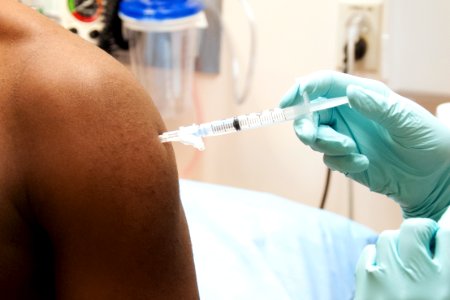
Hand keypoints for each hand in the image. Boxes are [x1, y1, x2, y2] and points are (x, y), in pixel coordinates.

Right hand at [280, 70, 449, 219]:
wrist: (433, 177)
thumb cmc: (427, 140)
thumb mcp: (407, 120)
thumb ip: (377, 106)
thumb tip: (350, 93)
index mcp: (362, 95)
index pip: (324, 85)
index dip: (302, 90)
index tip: (289, 102)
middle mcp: (348, 114)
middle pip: (310, 112)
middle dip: (305, 124)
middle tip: (312, 137)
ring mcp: (344, 136)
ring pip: (315, 137)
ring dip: (328, 145)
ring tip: (353, 151)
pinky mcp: (345, 158)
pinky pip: (329, 159)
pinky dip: (342, 162)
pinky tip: (363, 163)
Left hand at [354, 207, 449, 299]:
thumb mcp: (443, 292)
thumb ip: (443, 266)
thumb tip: (440, 236)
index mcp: (445, 285)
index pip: (448, 234)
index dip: (443, 225)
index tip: (441, 222)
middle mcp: (417, 280)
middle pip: (414, 227)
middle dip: (417, 230)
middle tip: (420, 243)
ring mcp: (387, 279)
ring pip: (389, 236)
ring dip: (394, 246)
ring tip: (400, 266)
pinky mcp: (365, 281)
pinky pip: (370, 251)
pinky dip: (376, 258)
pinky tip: (383, 275)